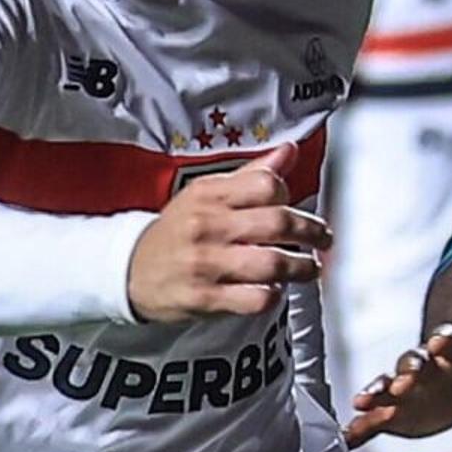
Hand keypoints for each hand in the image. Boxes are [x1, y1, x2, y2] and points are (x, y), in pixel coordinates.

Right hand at [123, 163, 326, 321]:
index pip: (266, 185)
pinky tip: (276, 291)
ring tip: (310, 268)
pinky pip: (253, 299)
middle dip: (310, 231)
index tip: (295, 206)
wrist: (129, 271)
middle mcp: (207, 226)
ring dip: (301, 267)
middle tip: (323, 238)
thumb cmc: (176, 232)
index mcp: (209, 195)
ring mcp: (205, 263)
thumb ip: (249, 176)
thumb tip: (288, 152)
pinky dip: (273, 295)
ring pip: (271, 263)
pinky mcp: (203, 298)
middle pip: (276, 222)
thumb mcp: (205, 195)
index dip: (288, 195)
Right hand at [343, 322, 451, 446]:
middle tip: (403, 375)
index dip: (447, 342)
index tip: (441, 342)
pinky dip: (360, 428)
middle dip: (407, 368)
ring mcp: (409, 390)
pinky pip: (376, 421)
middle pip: (413, 363)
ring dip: (378, 392)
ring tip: (365, 399)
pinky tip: (347, 437)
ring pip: (389, 388)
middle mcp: (428, 368)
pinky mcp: (398, 414)